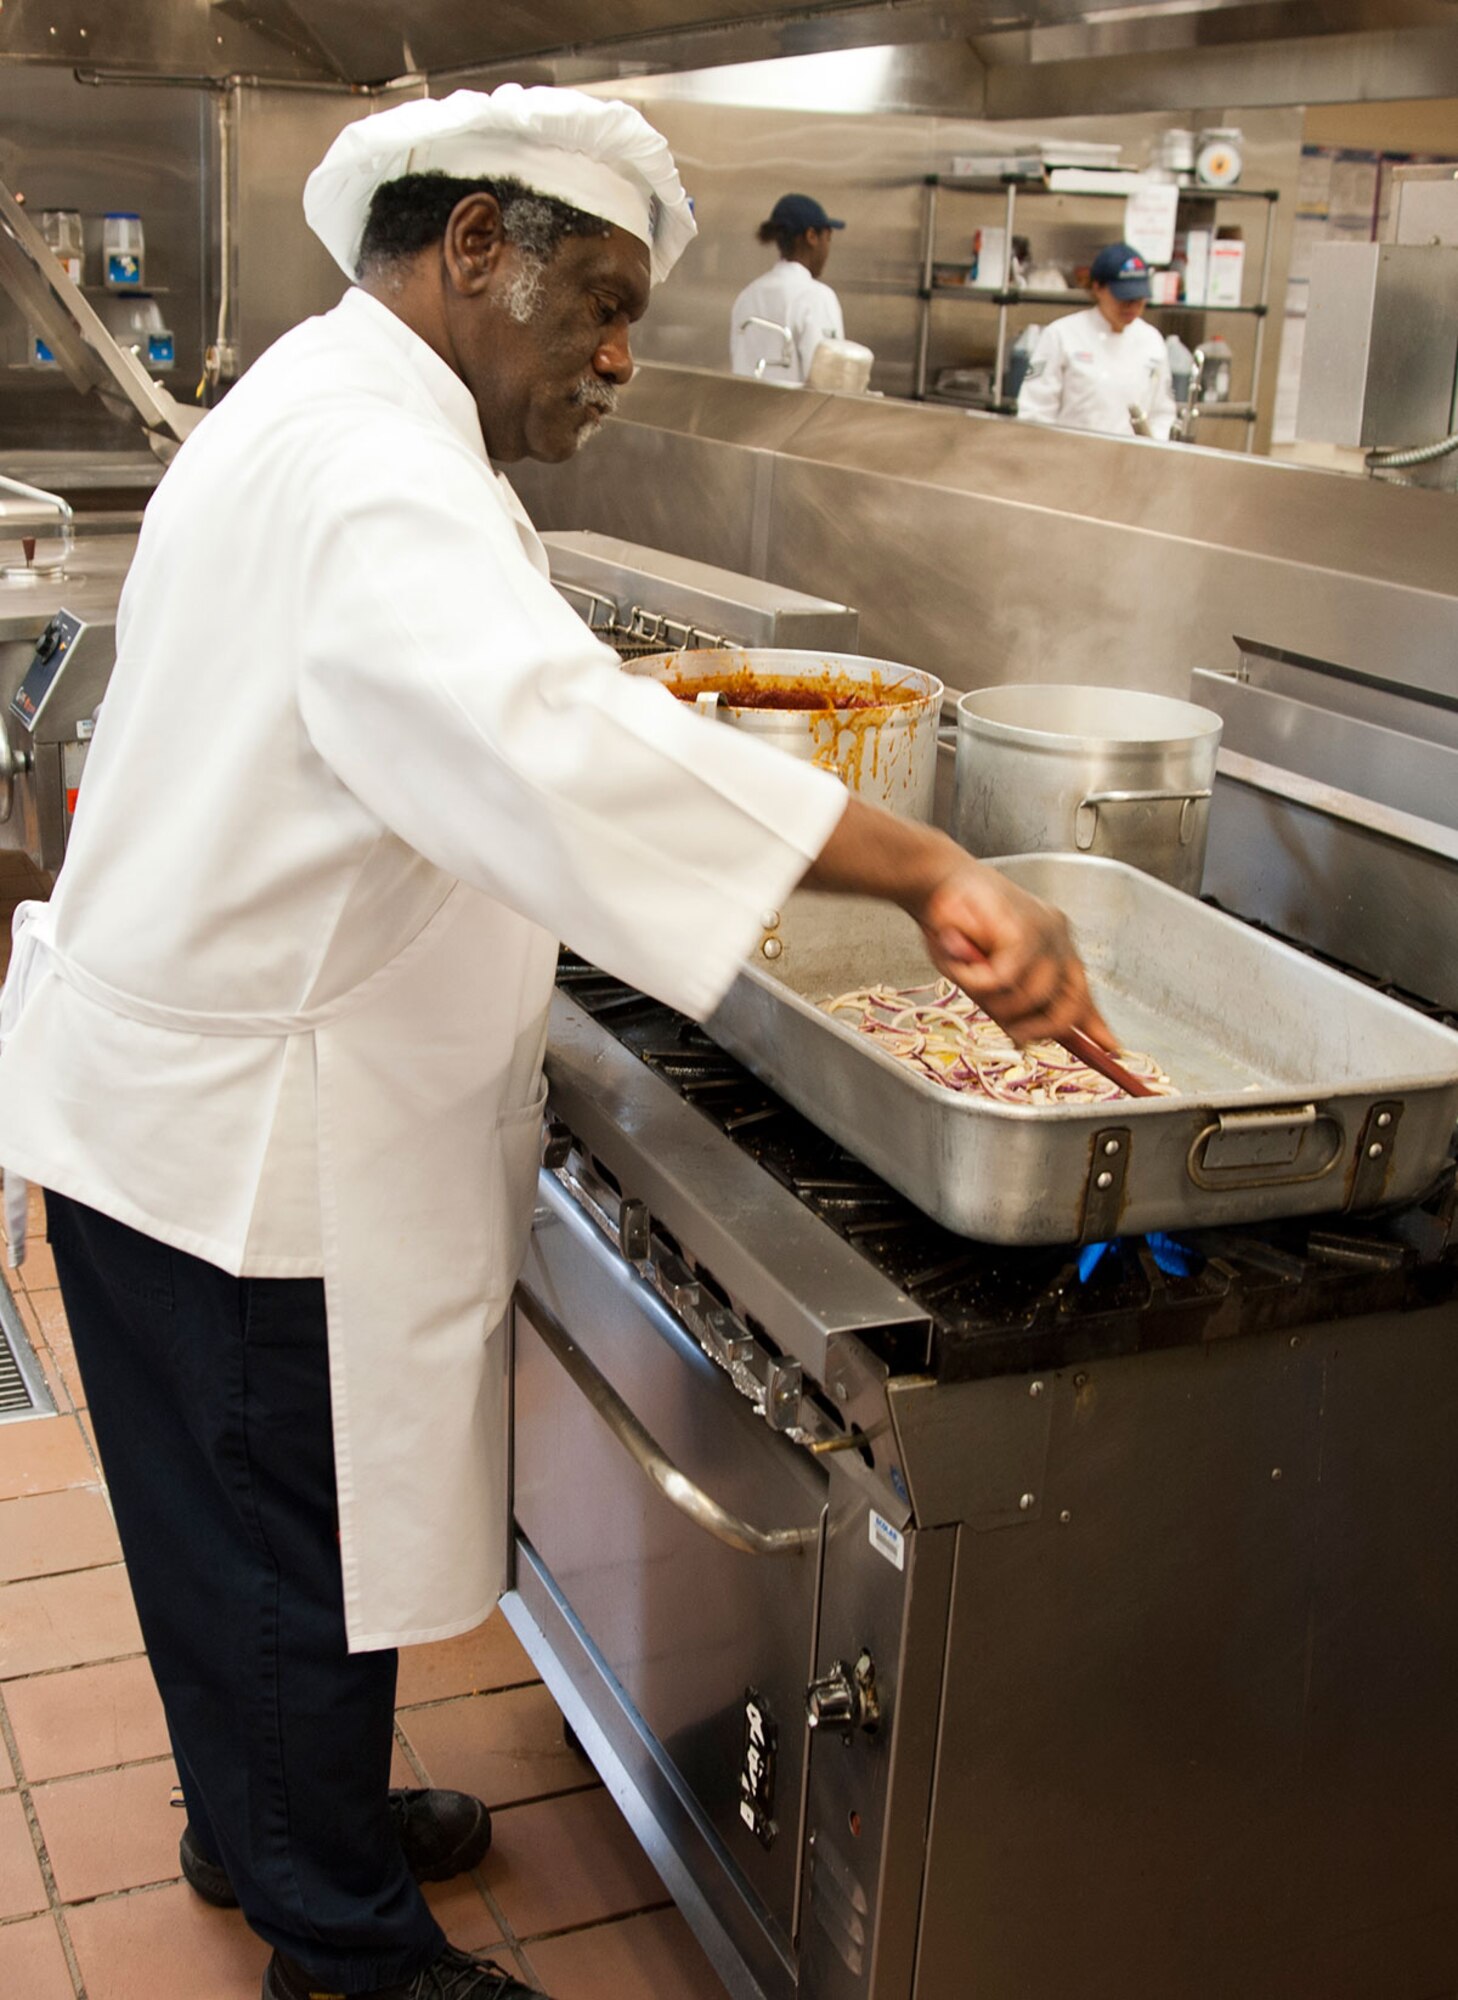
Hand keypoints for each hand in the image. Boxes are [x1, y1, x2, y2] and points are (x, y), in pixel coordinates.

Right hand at [915, 855, 1115, 1048]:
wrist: (934, 884)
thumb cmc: (955, 929)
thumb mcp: (984, 977)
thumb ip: (1008, 1004)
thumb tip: (1022, 1039)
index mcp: (1054, 949)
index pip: (1082, 993)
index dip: (1095, 1025)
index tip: (1110, 1047)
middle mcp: (1058, 939)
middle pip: (1072, 1002)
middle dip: (1041, 1028)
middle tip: (1015, 1033)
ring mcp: (1046, 932)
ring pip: (1035, 995)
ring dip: (999, 1003)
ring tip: (973, 983)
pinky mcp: (1024, 928)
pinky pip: (1006, 978)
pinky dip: (979, 981)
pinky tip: (966, 968)